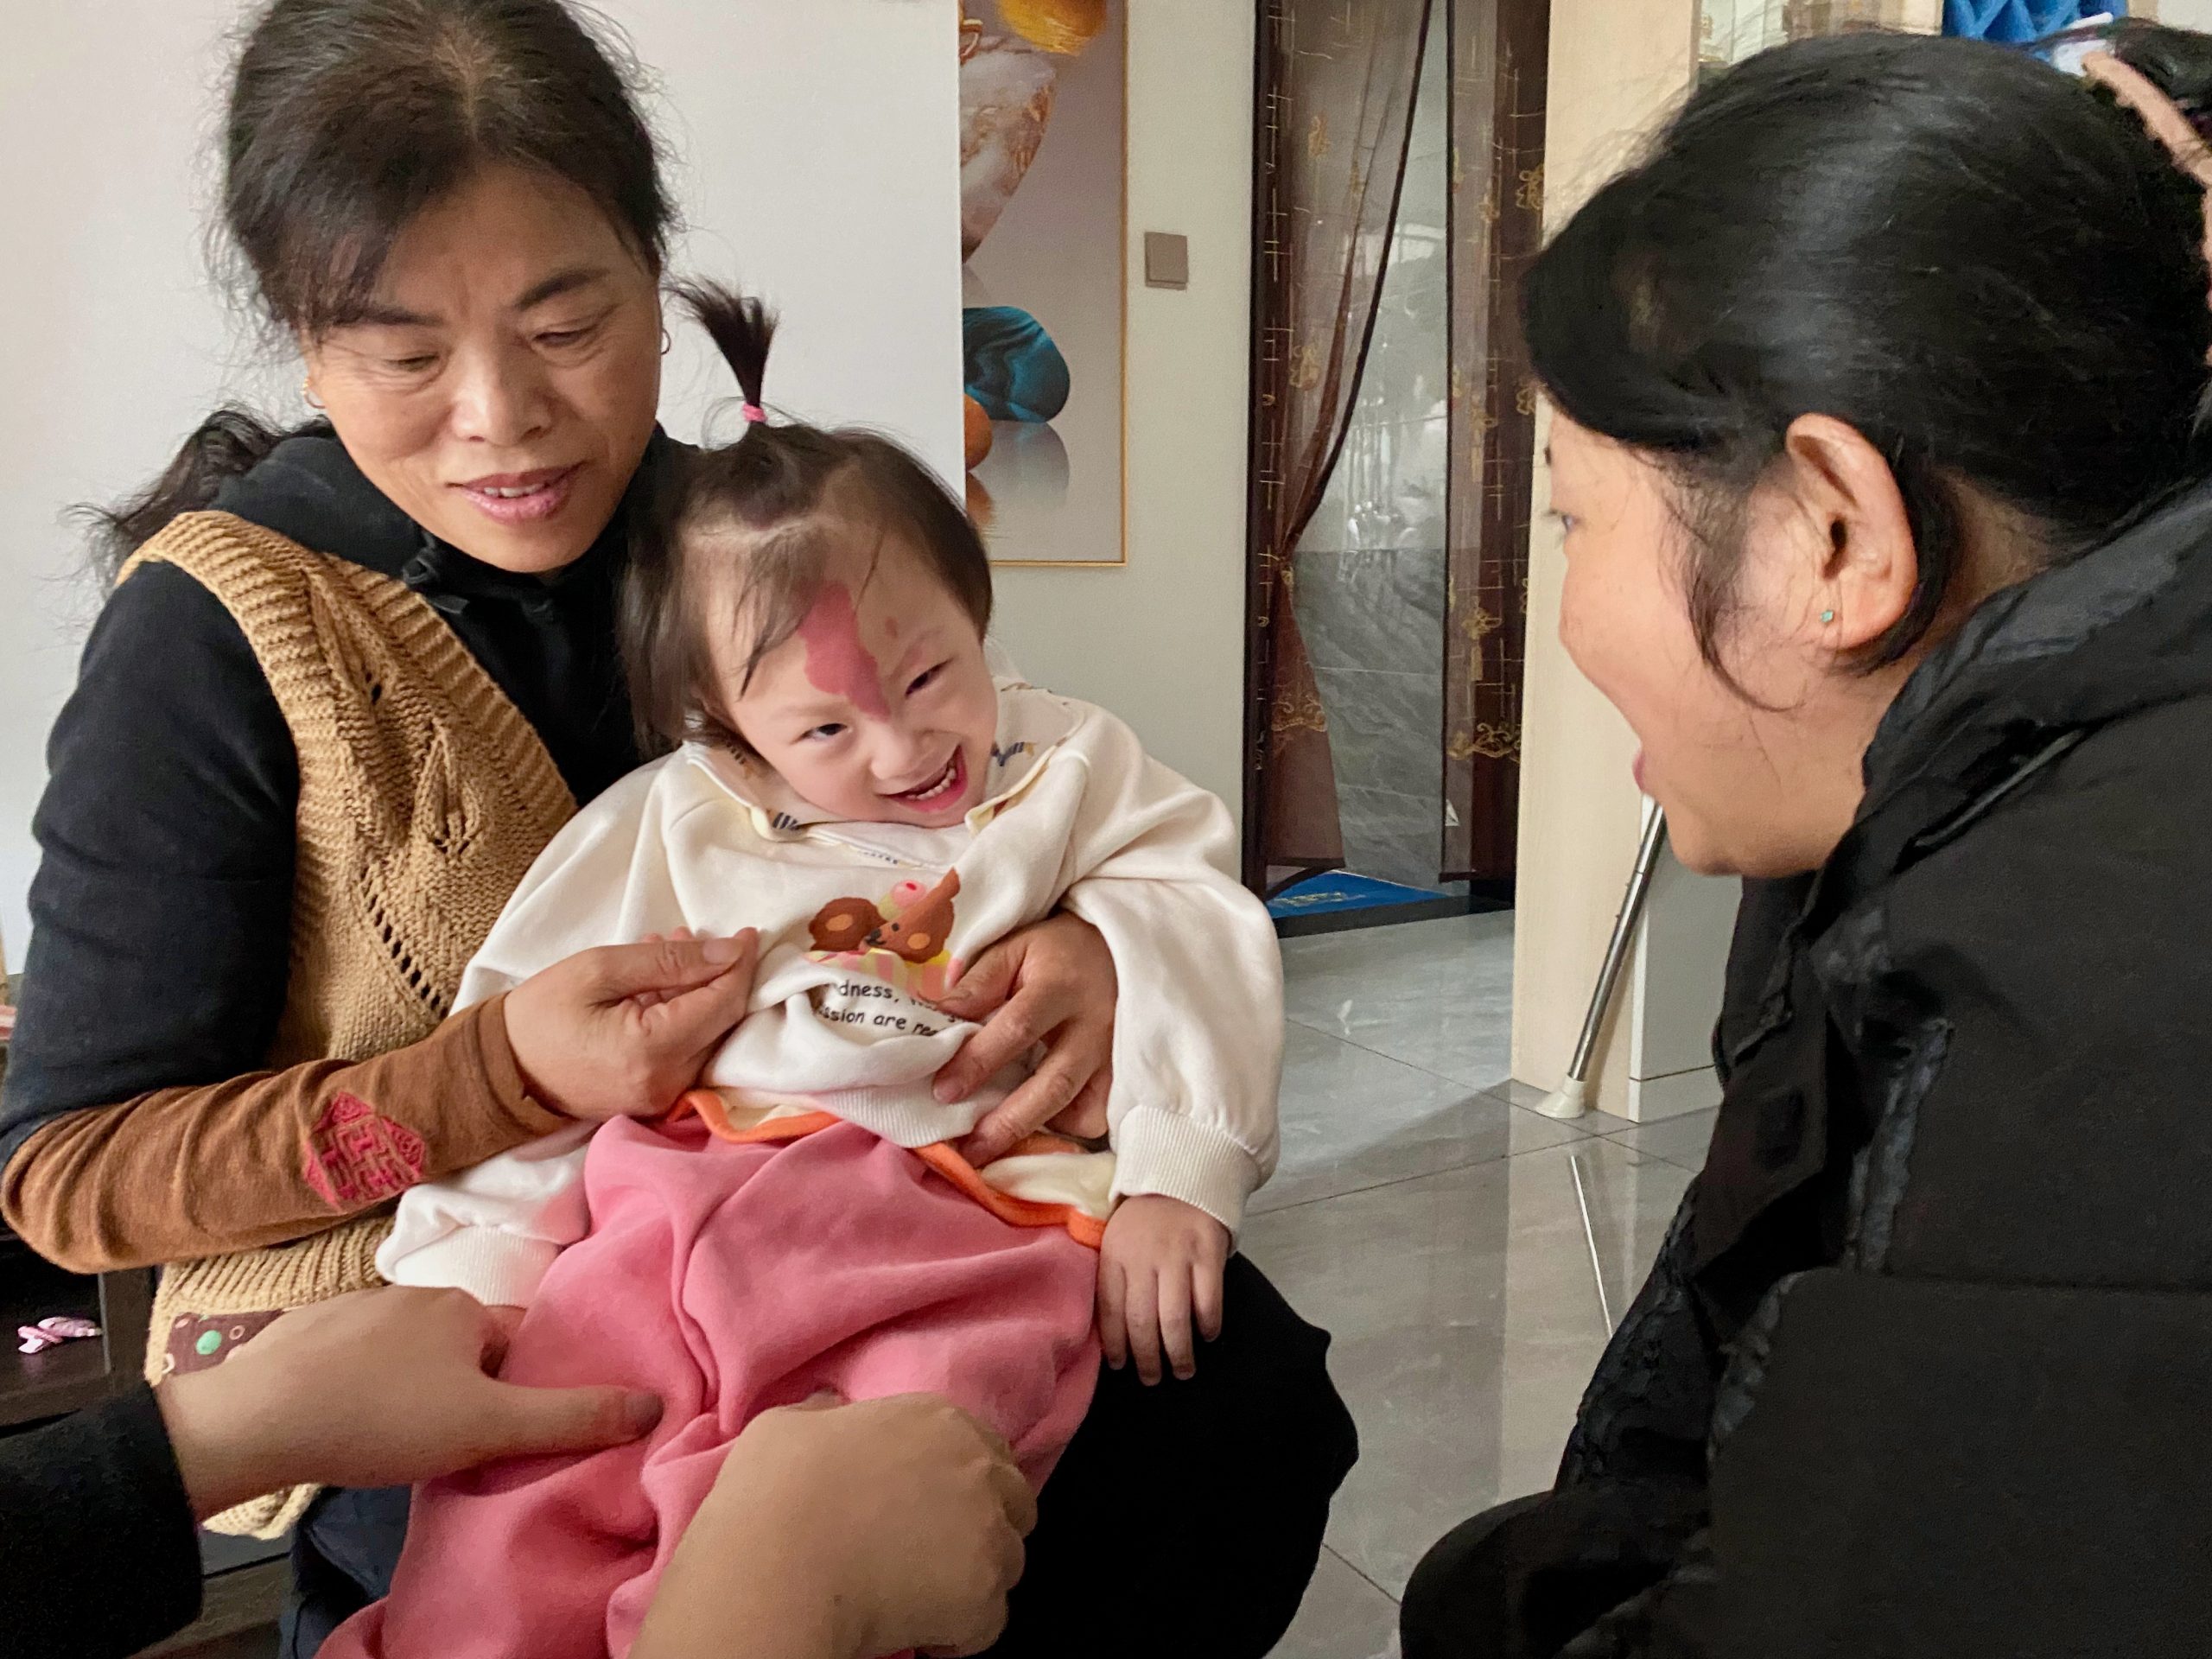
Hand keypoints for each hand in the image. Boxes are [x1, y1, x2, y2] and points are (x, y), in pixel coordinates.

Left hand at [156, 1288, 661, 1518]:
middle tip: (450, 1444)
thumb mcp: (491, 1428)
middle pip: (464, 1347)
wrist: (257, 1419)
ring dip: (410, 1388)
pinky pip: (352, 1359)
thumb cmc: (384, 1418)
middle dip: (464, 1389)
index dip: (518, 1389)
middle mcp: (415, 1293)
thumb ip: (573, 1418)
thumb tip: (656, 1404)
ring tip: (393, 1440)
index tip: (501, 1429)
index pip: (518, 1344)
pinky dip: (358, 1386)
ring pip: (407, 1353)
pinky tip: (343, 1424)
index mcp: (466, 1306)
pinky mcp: (304, 1332)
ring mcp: (354, 1307)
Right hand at [503, 930, 758, 1120]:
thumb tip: (729, 953)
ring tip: (667, 953)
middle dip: (717, 975)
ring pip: (708, 1036)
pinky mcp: (654, 1097)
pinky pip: (687, 1051)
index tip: (748, 934)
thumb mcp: (599, 970)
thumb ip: (668, 961)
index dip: (741, 965)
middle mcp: (666, 1082)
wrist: (500, 1071)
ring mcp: (661, 1096)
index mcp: (652, 1050)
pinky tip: (658, 986)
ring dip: (698, 992)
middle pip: (722, 1022)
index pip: (722, 1003)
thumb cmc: (540, 1015)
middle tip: (693, 937)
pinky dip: (683, 1015)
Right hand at [632, 1394, 1035, 1658]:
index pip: (986, 1448)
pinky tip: (918, 1630)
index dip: (962, 1482)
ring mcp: (988, 1530)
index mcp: (937, 1419)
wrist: (778, 1567)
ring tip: (921, 1594)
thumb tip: (829, 1405)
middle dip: (982, 1527)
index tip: (930, 1508)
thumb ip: (822, 1413)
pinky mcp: (985, 1593)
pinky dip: (961, 1633)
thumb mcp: (786, 1426)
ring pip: (1008, 1561)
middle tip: (931, 1554)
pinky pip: (991, 1622)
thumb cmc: (776, 1494)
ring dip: (973, 1579)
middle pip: (1013, 1502)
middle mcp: (976, 1467)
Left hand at [935, 912, 1116, 1165]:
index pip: (1018, 1028)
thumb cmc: (1058, 950)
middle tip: (969, 1149)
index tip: (943, 1091)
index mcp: (1061, 987)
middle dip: (1010, 1122)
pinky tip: (1037, 1126)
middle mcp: (1093, 1026)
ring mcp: (1114, 1056)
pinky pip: (1099, 1114)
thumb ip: (979, 983)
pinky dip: (1069, 1128)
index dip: (979, 1062)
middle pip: (1055, 1084)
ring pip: (1082, 1109)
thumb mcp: (1016, 947)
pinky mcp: (1124, 1074)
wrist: (1121, 948)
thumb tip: (940, 1019)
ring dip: (1038, 1133)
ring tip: (994, 1151)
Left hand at [1097, 1196, 1228, 1384]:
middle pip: (1141, 1322)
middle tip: (1152, 1379)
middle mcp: (1143, 1257)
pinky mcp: (1208, 1251)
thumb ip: (1115, 1279)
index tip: (1121, 1367)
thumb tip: (1112, 1336)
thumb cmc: (1145, 1219)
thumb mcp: (1117, 1241)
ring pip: (1174, 1318)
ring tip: (1182, 1370)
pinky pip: (1208, 1300)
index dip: (1115, 1346)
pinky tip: (1206, 1335)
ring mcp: (1177, 1254)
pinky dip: (1208, 1324)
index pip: (1111, 1311)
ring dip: (1178, 1353)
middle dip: (1147, 1360)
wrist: (1183, 1175)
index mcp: (1115, 1255)